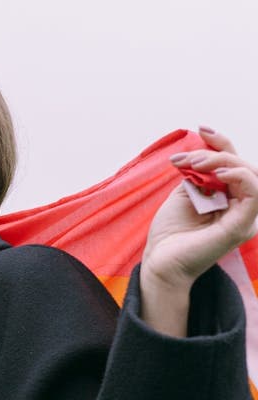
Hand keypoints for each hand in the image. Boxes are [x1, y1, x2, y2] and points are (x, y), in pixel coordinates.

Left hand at [140, 128, 257, 335]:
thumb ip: (198, 175)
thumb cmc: (169, 234)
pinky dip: (239, 177)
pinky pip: (254, 194)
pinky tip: (217, 174)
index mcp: (229, 197)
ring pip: (251, 175)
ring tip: (197, 164)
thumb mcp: (184, 195)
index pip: (234, 163)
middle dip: (215, 153)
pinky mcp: (242, 226)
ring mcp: (244, 216)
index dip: (222, 142)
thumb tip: (204, 153)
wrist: (160, 262)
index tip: (202, 128)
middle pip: (243, 165)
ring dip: (223, 161)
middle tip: (186, 159)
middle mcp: (241, 206)